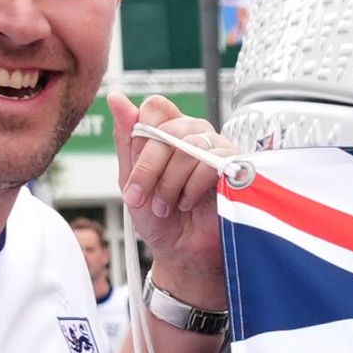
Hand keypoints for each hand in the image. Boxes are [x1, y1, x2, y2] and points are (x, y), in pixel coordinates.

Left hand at [117, 95, 233, 309]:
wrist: (184, 255)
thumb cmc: (162, 221)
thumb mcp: (132, 181)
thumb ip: (128, 141)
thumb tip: (116, 98)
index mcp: (170, 134)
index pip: (156, 107)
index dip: (141, 135)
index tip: (133, 173)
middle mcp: (195, 135)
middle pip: (169, 127)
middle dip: (150, 166)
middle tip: (142, 196)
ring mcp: (218, 149)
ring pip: (189, 144)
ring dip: (170, 180)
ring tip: (167, 205)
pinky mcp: (237, 167)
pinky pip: (212, 160)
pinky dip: (193, 185)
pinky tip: (188, 203)